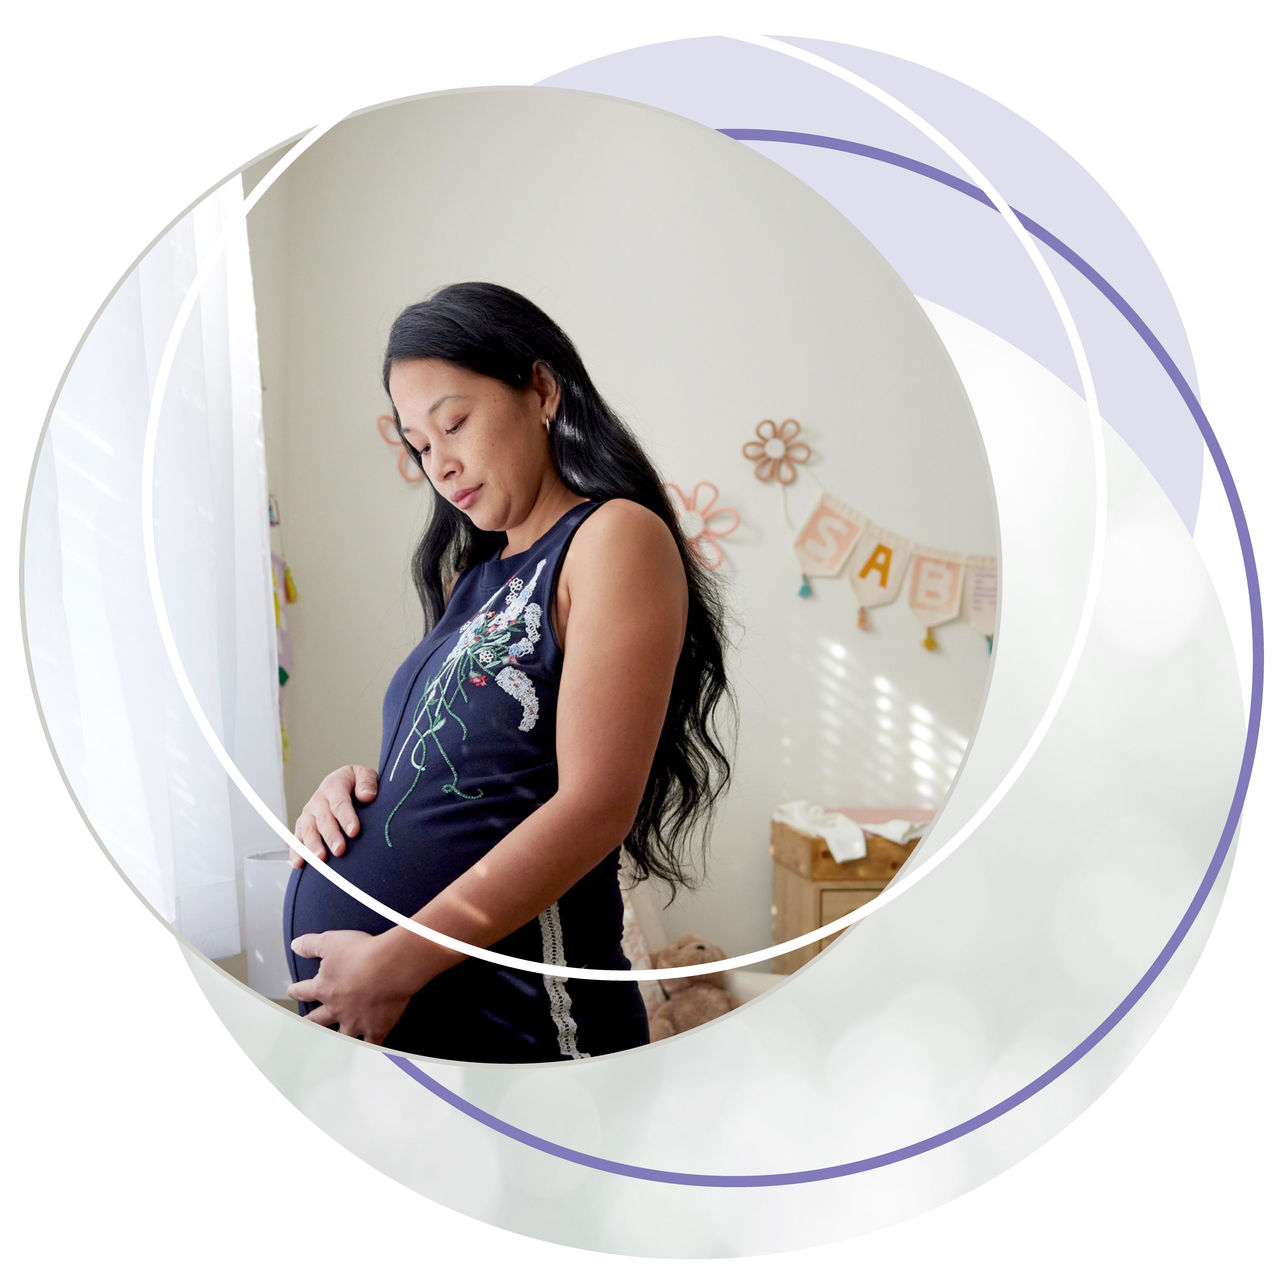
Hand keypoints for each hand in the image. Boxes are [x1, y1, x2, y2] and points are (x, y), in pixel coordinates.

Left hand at [286, 930, 418, 1044]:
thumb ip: (310, 944)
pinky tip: (370, 1054)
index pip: (305, 990)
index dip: (297, 990)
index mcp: (324, 988)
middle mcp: (337, 1009)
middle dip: (309, 1022)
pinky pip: (372, 1044)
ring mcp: (356, 1021)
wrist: (390, 966)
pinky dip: (371, 1049)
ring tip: (334, 1046)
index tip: (292, 991)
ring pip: (343, 1036)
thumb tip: (295, 946)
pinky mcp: (377, 1028)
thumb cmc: (362, 952)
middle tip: (304, 1025)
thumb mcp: (330, 941)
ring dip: (337, 1040)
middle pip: (318, 1020)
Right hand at [291, 764, 377, 868]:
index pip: (339, 802)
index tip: (354, 831)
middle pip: (323, 819)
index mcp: (334, 785)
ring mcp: (309, 813)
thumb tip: (366, 796)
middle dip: (331, 836)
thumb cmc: (357, 784)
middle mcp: (319, 799)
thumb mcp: (365, 775)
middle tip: (340, 850)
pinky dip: (296, 851)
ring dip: (313, 845)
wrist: (346, 784)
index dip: (346, 817)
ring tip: (321, 859)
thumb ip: (367, 783)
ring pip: (308, 829)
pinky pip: (296, 838)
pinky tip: (300, 863)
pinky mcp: (303, 826)